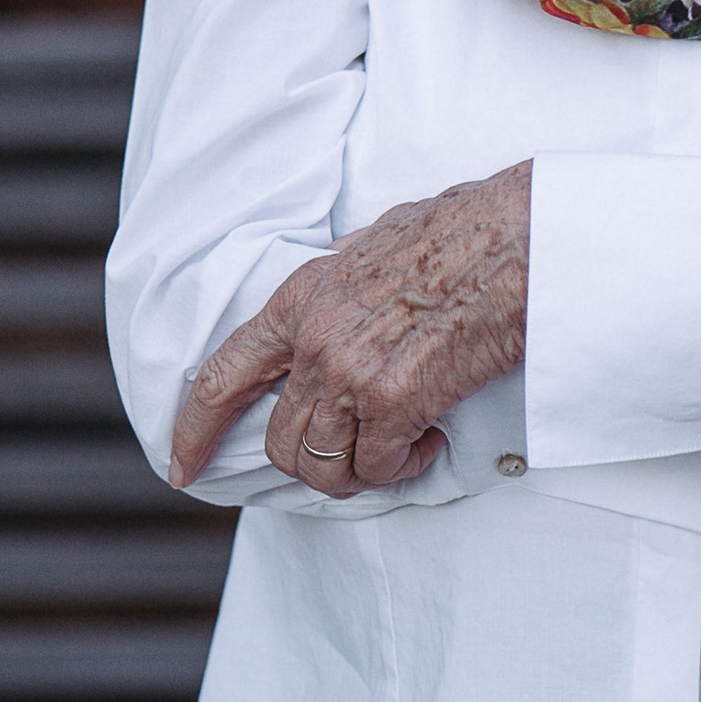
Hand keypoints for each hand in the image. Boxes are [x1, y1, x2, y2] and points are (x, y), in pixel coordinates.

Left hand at [169, 163, 530, 500]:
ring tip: (400, 446)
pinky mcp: (396, 403)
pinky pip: (375, 469)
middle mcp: (316, 340)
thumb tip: (340, 268)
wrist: (520, 239)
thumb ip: (346, 266)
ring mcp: (351, 374)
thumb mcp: (381, 234)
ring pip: (322, 467)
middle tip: (359, 452)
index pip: (221, 377)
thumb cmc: (466, 230)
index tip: (181, 466)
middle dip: (314, 462)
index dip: (192, 430)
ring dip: (359, 471)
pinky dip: (401, 467)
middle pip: (279, 441)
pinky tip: (430, 439)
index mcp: (302, 297)